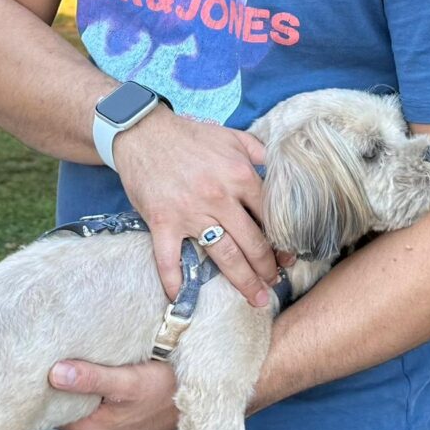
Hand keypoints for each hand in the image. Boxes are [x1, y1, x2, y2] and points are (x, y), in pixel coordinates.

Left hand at [48, 358, 180, 429]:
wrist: (202, 398)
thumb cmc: (169, 392)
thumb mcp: (128, 382)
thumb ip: (92, 379)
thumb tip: (55, 374)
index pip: (51, 411)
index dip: (42, 388)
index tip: (37, 362)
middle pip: (63, 405)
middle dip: (57, 382)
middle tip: (49, 351)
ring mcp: (108, 426)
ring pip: (79, 402)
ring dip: (75, 381)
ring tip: (67, 353)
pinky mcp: (119, 416)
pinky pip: (95, 400)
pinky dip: (91, 383)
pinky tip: (92, 364)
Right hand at [113, 109, 282, 304]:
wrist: (142, 131)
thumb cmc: (189, 135)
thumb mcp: (233, 136)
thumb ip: (260, 152)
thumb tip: (284, 170)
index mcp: (239, 176)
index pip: (270, 217)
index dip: (282, 241)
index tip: (288, 258)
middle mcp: (219, 198)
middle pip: (252, 243)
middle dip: (267, 268)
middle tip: (274, 284)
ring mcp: (190, 213)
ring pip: (223, 256)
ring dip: (242, 281)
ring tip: (256, 298)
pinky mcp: (163, 222)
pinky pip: (169, 258)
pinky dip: (173, 280)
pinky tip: (180, 298)